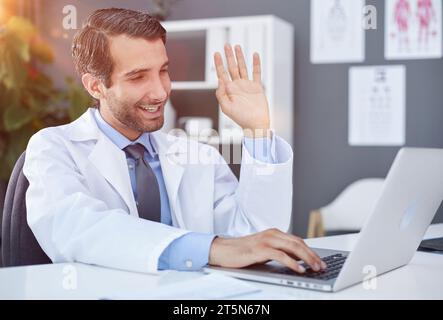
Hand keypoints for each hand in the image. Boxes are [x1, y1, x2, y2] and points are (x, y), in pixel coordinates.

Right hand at [208, 228, 326, 272]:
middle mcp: (272, 234)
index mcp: (274, 233)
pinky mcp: (260, 249)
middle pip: (298, 243)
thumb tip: (297, 260)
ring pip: (293, 247)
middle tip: (322, 266)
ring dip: (307, 258)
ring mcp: (266, 240)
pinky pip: (281, 256)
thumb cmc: (243, 251)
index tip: (320, 261)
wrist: (224, 250)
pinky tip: (299, 269)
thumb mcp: (264, 249)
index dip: (310, 251)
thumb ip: (279, 251)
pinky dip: (293, 263)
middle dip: (312, 255)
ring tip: (315, 268)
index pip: (297, 240)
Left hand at [214, 44, 269, 137]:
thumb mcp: (226, 108)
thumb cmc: (241, 118)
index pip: (222, 73)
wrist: (255, 123)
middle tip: (226, 45)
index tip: (216, 53)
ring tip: (237, 46)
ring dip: (240, 57)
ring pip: (242, 67)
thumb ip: (221, 94)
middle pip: (231, 67)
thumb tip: (219, 80)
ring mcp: (247, 85)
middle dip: (228, 56)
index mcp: (229, 90)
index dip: (219, 63)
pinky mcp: (257, 87)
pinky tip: (254, 55)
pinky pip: (256, 73)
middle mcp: (237, 86)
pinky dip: (256, 64)